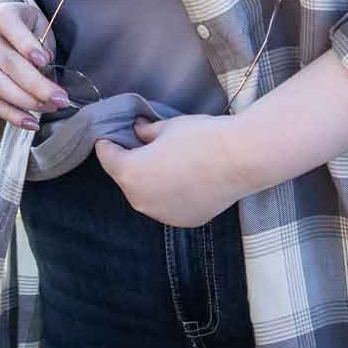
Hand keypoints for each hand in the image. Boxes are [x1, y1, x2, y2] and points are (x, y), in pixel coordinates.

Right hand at [0, 1, 72, 129]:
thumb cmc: (21, 29)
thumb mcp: (36, 23)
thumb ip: (43, 42)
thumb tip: (46, 73)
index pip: (9, 24)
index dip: (26, 43)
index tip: (45, 60)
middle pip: (7, 61)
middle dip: (37, 84)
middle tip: (61, 99)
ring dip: (25, 101)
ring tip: (50, 108)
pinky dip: (11, 115)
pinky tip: (32, 122)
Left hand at [94, 114, 254, 227]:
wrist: (240, 159)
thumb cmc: (200, 137)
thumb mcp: (167, 127)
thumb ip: (147, 133)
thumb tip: (138, 131)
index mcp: (130, 173)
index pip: (107, 158)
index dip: (108, 144)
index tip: (109, 137)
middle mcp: (141, 200)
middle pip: (127, 179)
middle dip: (131, 163)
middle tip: (142, 147)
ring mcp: (162, 214)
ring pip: (148, 195)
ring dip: (151, 181)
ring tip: (168, 164)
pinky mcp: (184, 220)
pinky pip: (168, 205)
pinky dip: (171, 194)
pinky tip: (186, 179)